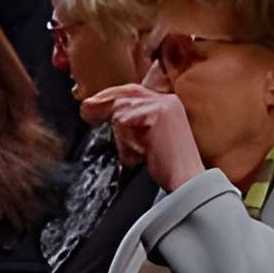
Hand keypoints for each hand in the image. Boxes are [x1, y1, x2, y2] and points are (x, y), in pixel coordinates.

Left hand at [83, 83, 202, 191]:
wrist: (187, 181)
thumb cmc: (168, 167)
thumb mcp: (149, 139)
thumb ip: (134, 125)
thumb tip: (105, 115)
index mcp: (168, 103)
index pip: (133, 91)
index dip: (111, 95)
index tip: (93, 103)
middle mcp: (168, 100)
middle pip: (126, 94)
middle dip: (103, 102)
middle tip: (86, 111)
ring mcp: (163, 105)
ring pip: (122, 110)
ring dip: (122, 136)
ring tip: (137, 153)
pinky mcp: (158, 114)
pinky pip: (125, 121)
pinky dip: (126, 141)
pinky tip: (140, 154)